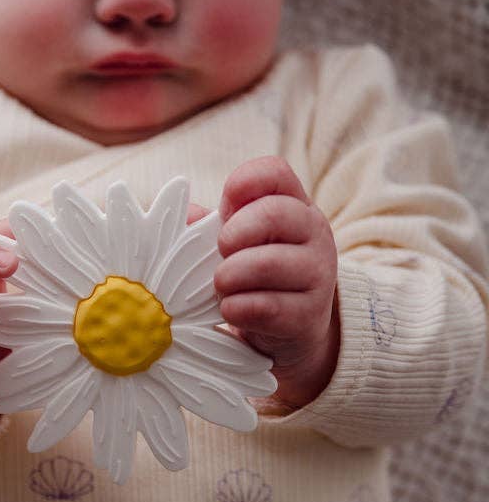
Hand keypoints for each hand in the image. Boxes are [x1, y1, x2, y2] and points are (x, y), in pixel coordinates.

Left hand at [214, 156, 339, 408]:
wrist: (290, 329)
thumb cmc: (252, 274)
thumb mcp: (233, 243)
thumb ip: (207, 225)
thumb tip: (183, 213)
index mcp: (293, 205)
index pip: (275, 172)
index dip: (244, 181)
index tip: (225, 205)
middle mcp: (313, 232)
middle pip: (275, 213)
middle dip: (234, 234)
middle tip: (220, 252)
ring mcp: (317, 273)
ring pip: (270, 263)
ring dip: (231, 276)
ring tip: (220, 285)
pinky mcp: (308, 315)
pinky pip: (266, 307)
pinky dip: (236, 309)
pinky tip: (229, 310)